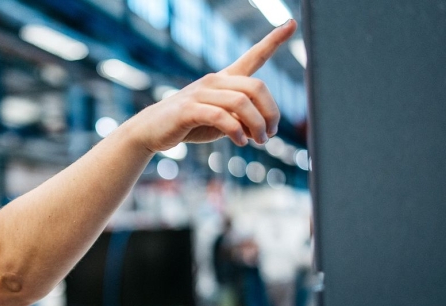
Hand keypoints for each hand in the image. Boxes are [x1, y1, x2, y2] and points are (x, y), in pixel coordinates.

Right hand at [121, 20, 296, 151]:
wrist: (152, 130)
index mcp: (225, 79)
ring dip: (257, 125)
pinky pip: (221, 116)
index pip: (254, 55)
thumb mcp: (221, 121)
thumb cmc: (190, 124)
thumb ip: (242, 118)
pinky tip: (241, 141)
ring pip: (242, 103)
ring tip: (258, 141)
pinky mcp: (189, 109)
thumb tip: (264, 127)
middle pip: (256, 87)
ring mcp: (201, 93)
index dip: (274, 40)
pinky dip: (236, 130)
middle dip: (270, 112)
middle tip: (270, 134)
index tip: (292, 23)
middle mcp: (215, 81)